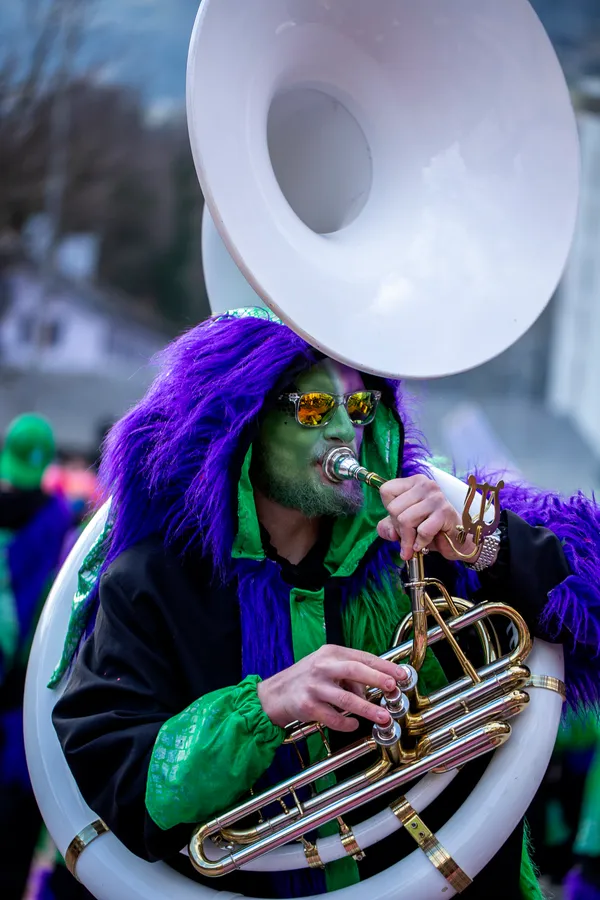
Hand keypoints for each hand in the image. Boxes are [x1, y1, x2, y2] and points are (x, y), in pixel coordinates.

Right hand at [257, 644, 408, 732]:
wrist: (274, 695)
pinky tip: (352, 724)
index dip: (384, 666)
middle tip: (394, 688)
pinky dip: (346, 723)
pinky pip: (333, 717)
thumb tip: (374, 687)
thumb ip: (350, 673)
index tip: (401, 674)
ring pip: (346, 698)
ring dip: (367, 709)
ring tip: (383, 717)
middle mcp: (322, 667)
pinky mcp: (307, 706)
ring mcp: (314, 687)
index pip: (362, 657)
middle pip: (354, 670)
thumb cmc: (305, 679)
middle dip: (377, 679)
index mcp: (330, 653)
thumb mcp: (326, 667)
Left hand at [377, 475, 478, 561]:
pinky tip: (424, 542)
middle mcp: (425, 485)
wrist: (455, 542)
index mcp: (414, 482)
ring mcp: (436, 497)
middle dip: (399, 528)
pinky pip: (422, 530)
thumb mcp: (403, 527)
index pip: (386, 491)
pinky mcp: (444, 512)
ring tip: (416, 541)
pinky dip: (420, 542)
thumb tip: (388, 531)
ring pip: (405, 520)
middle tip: (410, 534)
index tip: (400, 520)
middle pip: (394, 508)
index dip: (389, 510)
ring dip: (408, 538)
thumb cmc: (429, 529)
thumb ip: (387, 527)